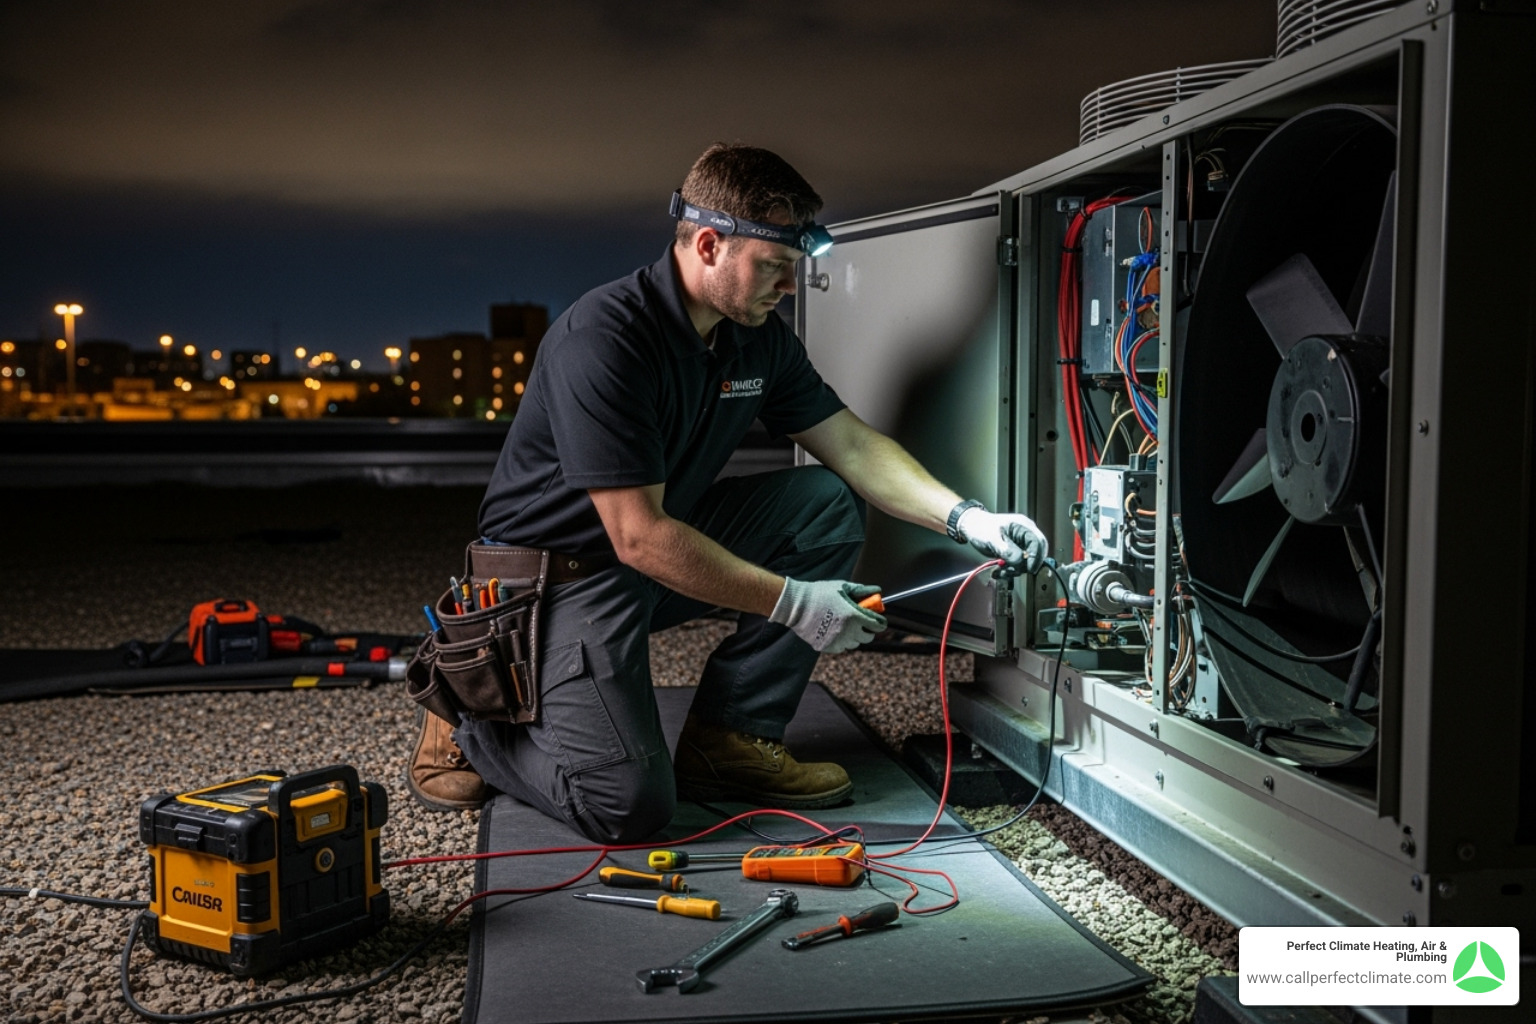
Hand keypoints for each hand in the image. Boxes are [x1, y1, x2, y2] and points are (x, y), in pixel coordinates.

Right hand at [769, 578, 886, 653]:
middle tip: (861, 623)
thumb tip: (877, 591)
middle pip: (868, 637)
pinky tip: (834, 631)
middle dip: (867, 630)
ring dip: (854, 636)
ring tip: (845, 626)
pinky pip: (841, 648)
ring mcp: (838, 641)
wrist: (796, 605)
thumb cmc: (820, 593)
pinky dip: (841, 642)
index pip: (878, 625)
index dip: (880, 622)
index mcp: (855, 616)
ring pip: (855, 644)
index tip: (877, 620)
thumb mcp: (842, 587)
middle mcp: (849, 631)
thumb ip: (861, 590)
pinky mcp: (828, 647)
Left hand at [956, 506, 1048, 573]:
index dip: (1036, 557)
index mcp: (1023, 526)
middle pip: (1036, 553)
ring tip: (1000, 571)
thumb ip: (1007, 550)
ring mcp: (1021, 542)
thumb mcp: (992, 539)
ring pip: (1027, 561)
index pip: (1039, 543)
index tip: (1028, 568)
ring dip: (1015, 569)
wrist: (971, 527)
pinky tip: (1000, 570)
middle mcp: (1025, 534)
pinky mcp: (1016, 550)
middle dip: (1025, 565)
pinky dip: (1011, 569)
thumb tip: (1020, 560)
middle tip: (1011, 570)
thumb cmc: (981, 527)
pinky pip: (1019, 563)